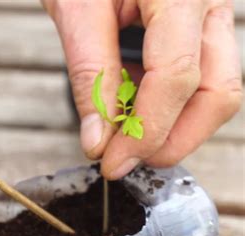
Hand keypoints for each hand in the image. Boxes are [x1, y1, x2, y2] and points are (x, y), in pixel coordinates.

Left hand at [43, 0, 241, 178]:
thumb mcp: (76, 11)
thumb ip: (91, 76)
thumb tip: (98, 140)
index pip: (177, 76)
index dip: (145, 131)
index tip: (111, 162)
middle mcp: (210, 0)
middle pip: (217, 92)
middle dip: (172, 139)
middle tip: (126, 160)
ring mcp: (213, 13)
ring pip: (216, 89)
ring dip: (173, 127)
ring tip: (125, 137)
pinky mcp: (201, 26)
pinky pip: (200, 77)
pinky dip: (167, 105)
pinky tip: (134, 110)